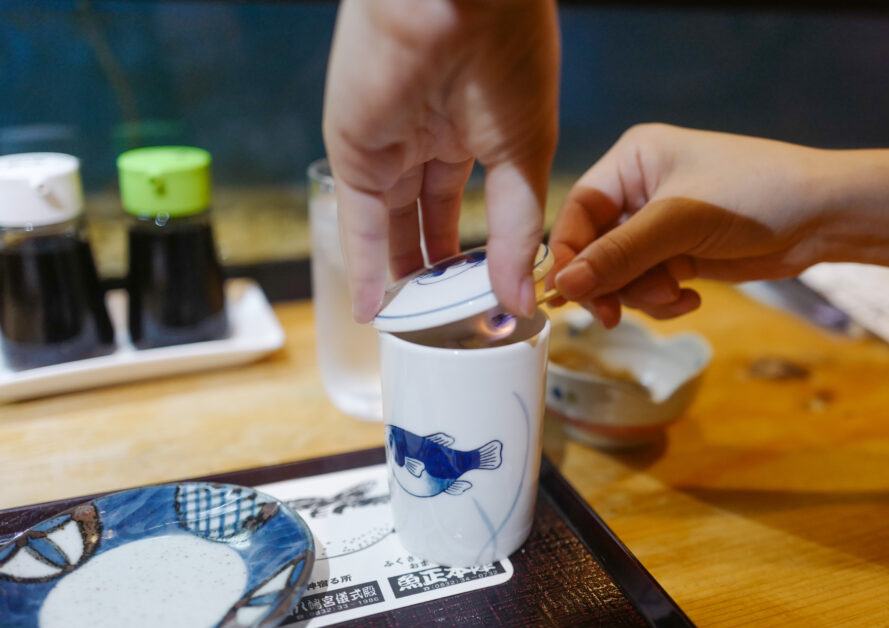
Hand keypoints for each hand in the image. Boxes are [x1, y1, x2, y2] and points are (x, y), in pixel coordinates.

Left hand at [323, 0, 558, 321]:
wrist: (459, 1)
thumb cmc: (507, 56)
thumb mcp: (524, 157)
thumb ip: (516, 232)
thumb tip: (523, 296)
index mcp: (478, 132)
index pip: (477, 206)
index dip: (483, 253)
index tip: (494, 295)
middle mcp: (430, 139)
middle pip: (429, 218)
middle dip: (439, 268)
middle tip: (452, 316)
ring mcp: (390, 146)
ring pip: (393, 225)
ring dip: (403, 274)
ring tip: (417, 325)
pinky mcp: (354, 152)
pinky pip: (358, 221)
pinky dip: (364, 266)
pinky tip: (375, 310)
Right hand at [548, 124, 828, 326]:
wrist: (824, 216)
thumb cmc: (755, 194)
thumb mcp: (679, 221)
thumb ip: (618, 255)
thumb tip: (562, 286)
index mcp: (632, 160)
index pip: (577, 211)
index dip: (568, 254)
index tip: (569, 294)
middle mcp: (640, 190)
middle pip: (594, 249)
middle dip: (610, 282)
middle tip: (614, 316)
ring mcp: (660, 225)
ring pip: (620, 274)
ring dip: (641, 293)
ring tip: (676, 293)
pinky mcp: (680, 254)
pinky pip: (648, 286)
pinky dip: (662, 299)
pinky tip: (691, 298)